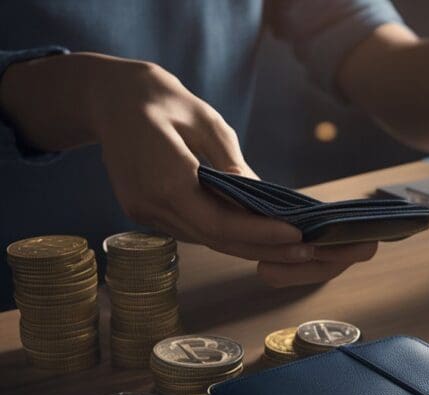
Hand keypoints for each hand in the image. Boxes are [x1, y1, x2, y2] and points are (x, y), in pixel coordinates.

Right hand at [0, 52, 377, 285]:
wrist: (105, 96)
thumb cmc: (159, 96)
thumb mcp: (205, 120)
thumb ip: (232, 163)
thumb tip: (263, 196)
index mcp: (164, 179)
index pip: (219, 224)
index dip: (260, 235)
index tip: (297, 236)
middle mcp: (150, 204)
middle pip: (216, 240)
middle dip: (264, 248)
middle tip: (308, 251)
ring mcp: (144, 212)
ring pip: (205, 239)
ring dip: (249, 245)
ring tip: (294, 246)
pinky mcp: (144, 212)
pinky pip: (193, 229)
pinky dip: (226, 233)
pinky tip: (258, 232)